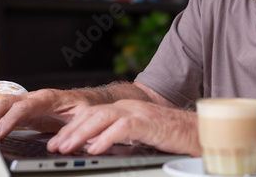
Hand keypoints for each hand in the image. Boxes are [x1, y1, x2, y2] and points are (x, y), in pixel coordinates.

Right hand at [0, 88, 89, 139]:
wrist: (87, 101)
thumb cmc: (86, 107)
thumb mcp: (85, 118)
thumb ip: (73, 129)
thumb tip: (60, 145)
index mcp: (48, 98)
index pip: (24, 106)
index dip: (10, 119)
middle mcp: (35, 98)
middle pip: (7, 101)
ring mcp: (28, 104)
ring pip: (2, 105)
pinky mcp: (25, 113)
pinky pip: (5, 113)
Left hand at [47, 99, 200, 156]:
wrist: (200, 132)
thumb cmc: (172, 137)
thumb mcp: (139, 136)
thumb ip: (119, 137)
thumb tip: (94, 146)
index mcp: (125, 109)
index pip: (92, 114)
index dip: (73, 128)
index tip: (58, 141)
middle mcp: (129, 107)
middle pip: (92, 114)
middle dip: (71, 131)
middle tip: (55, 146)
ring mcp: (139, 113)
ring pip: (102, 118)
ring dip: (81, 133)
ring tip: (66, 148)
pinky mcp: (149, 123)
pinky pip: (122, 128)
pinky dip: (105, 138)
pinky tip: (94, 149)